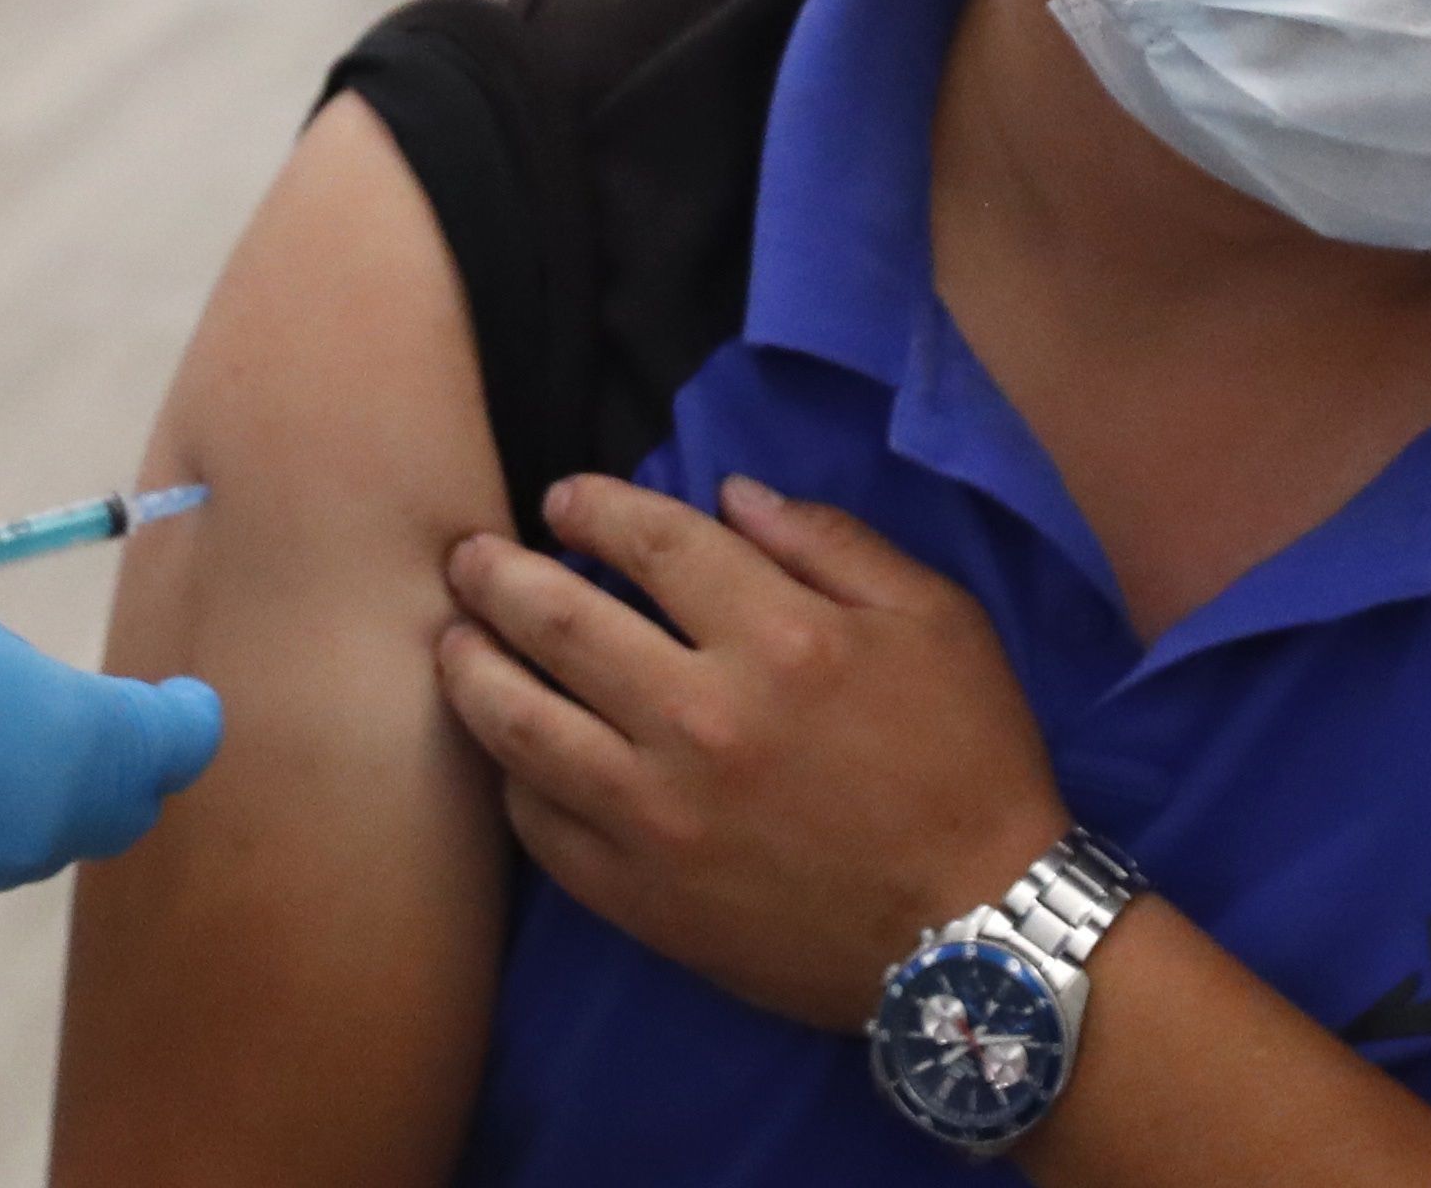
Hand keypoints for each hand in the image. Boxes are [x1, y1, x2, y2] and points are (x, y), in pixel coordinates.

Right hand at [0, 591, 223, 942]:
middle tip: (120, 715)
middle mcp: (34, 834)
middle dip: (127, 763)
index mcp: (72, 759)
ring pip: (39, 830)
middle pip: (114, 806)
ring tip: (9, 723)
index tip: (189, 703)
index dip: (183, 724)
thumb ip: (27, 681)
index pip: (164, 754)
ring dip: (42, 784)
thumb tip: (46, 705)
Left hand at [436, 473, 1065, 1031]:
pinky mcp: (642, 896)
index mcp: (780, 637)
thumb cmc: (969, 765)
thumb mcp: (938, 620)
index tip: (561, 500)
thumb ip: (830, 541)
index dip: (592, 508)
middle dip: (498, 576)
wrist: (979, 938)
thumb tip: (727, 492)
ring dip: (471, 670)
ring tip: (451, 640)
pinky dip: (512, 778)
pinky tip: (506, 748)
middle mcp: (702, 719)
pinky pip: (542, 826)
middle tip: (467, 557)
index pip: (650, 541)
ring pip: (522, 725)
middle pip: (558, 622)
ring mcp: (660, 815)